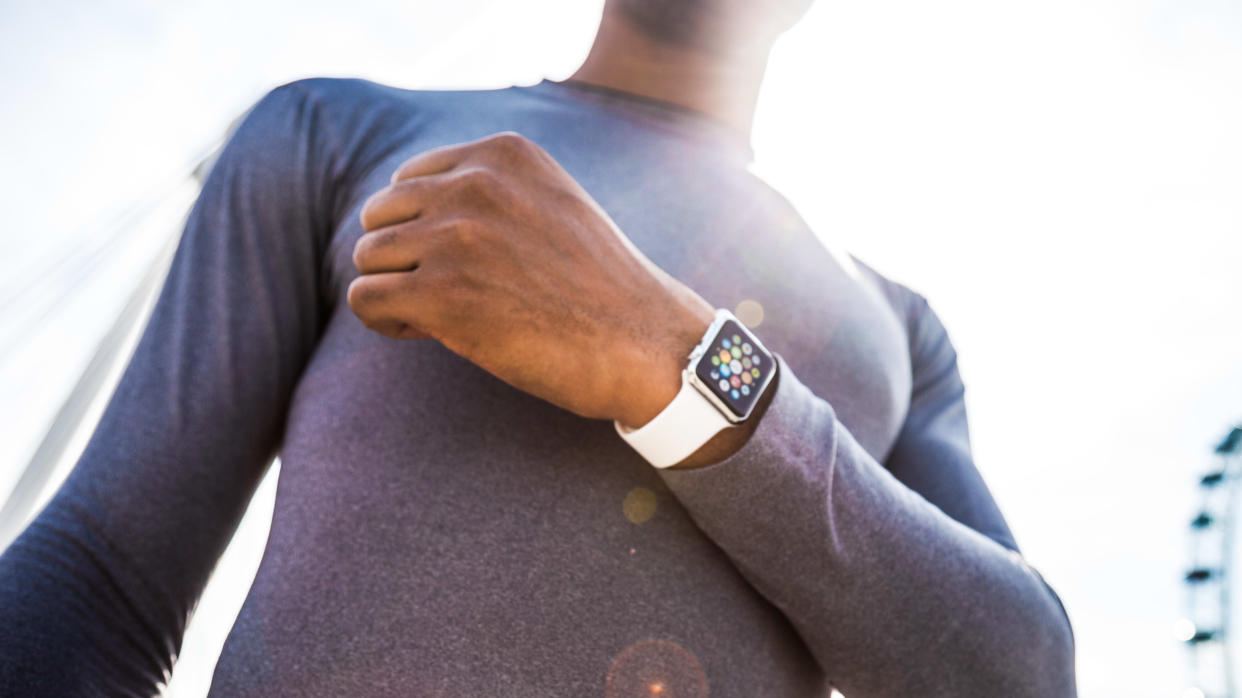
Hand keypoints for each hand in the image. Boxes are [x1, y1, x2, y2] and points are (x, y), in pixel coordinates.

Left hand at [349, 131, 715, 427]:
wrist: (644, 343)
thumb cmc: (597, 287)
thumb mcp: (550, 204)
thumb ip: (490, 191)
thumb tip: (402, 211)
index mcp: (502, 153)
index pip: (408, 180)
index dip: (422, 229)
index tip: (458, 266)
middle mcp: (476, 184)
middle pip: (378, 216)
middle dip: (402, 259)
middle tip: (446, 295)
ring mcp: (458, 237)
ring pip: (367, 257)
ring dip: (394, 291)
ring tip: (441, 317)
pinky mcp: (443, 295)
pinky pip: (365, 298)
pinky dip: (386, 321)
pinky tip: (428, 334)